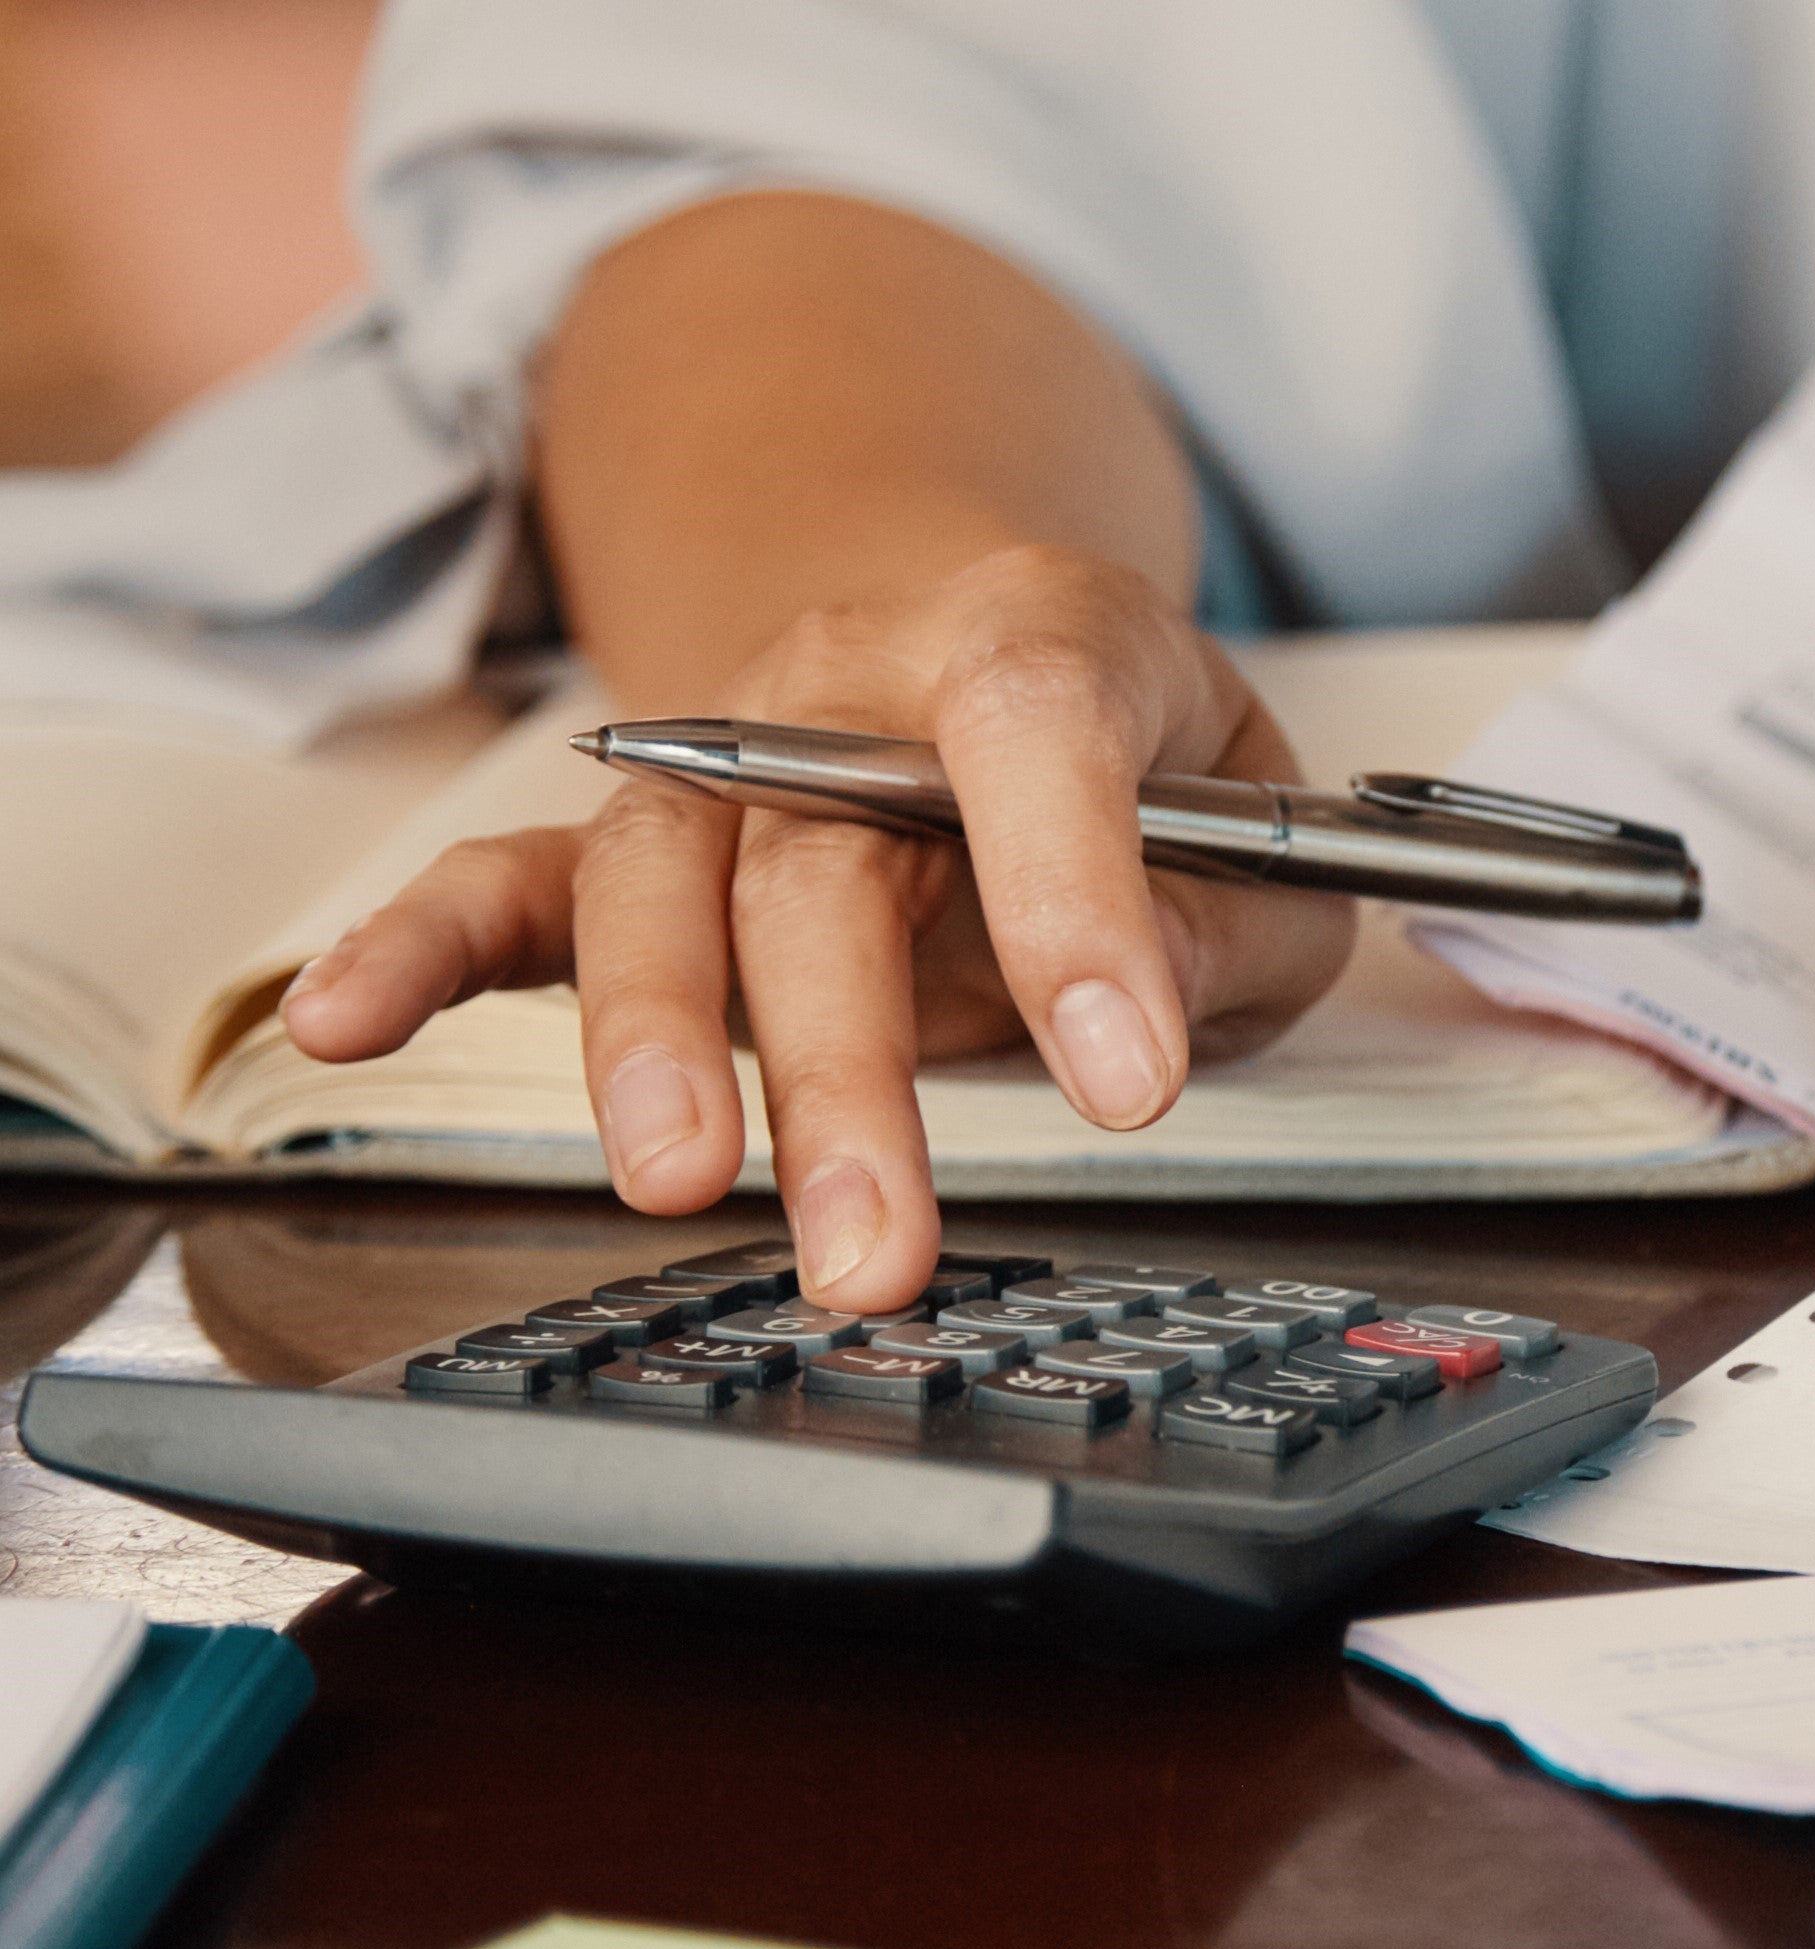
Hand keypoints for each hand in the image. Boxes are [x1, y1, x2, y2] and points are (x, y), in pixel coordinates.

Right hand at [278, 546, 1357, 1306]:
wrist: (1013, 670)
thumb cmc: (1156, 777)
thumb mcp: (1266, 842)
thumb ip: (1224, 923)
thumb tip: (1134, 1020)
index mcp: (1039, 637)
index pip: (1042, 732)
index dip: (1078, 900)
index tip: (1125, 1080)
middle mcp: (852, 685)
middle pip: (823, 856)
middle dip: (849, 1063)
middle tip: (877, 1238)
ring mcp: (724, 759)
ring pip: (664, 888)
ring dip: (661, 1048)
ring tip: (680, 1188)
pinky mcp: (638, 844)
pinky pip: (508, 886)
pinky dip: (415, 949)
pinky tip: (343, 1019)